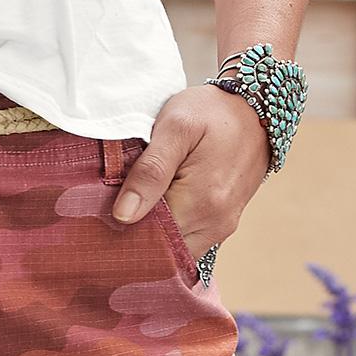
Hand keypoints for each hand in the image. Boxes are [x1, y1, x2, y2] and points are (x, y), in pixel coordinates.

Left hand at [111, 83, 269, 257]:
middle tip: (110, 206)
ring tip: (131, 201)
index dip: (122, 230)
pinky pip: (191, 238)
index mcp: (202, 203)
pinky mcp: (224, 221)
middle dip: (136, 234)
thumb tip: (123, 216)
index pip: (151, 240)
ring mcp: (222, 225)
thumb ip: (150, 171)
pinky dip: (170, 227)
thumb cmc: (211, 112)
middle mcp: (216, 224)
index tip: (100, 212)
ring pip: (178, 247)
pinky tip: (154, 202)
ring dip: (154, 231)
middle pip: (165, 249)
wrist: (255, 106)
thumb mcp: (175, 127)